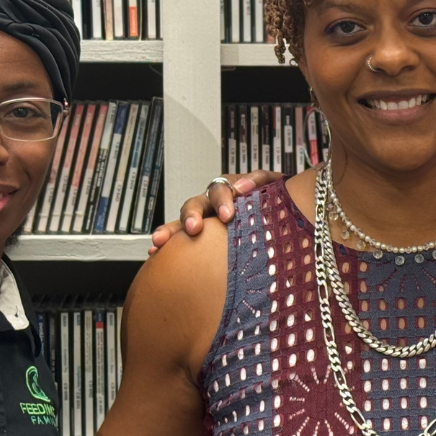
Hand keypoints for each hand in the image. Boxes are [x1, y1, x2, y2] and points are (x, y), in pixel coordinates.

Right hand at [147, 170, 285, 254]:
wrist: (281, 214)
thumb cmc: (275, 200)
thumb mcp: (273, 185)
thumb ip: (259, 180)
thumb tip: (241, 186)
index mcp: (228, 190)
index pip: (220, 190)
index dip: (221, 201)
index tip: (227, 216)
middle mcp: (212, 204)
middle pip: (195, 204)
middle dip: (191, 216)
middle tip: (193, 229)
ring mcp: (205, 221)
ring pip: (182, 222)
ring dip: (170, 230)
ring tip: (159, 242)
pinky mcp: (203, 238)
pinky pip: (181, 241)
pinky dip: (168, 247)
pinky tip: (154, 254)